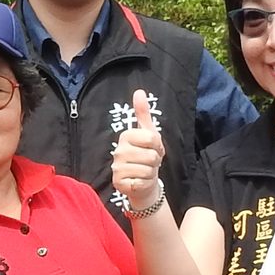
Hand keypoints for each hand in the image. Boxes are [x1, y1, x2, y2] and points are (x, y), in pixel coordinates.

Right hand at [111, 87, 165, 214]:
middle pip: (151, 156)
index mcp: (126, 136)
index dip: (158, 146)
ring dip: (151, 173)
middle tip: (149, 162)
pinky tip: (140, 181)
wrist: (142, 181)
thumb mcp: (148, 133)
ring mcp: (116, 167)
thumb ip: (143, 113)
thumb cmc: (146, 155)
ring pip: (147, 170)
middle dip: (155, 161)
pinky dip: (145, 183)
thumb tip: (139, 91)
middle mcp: (118, 150)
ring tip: (145, 171)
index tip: (153, 148)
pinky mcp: (118, 183)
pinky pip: (141, 182)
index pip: (152, 139)